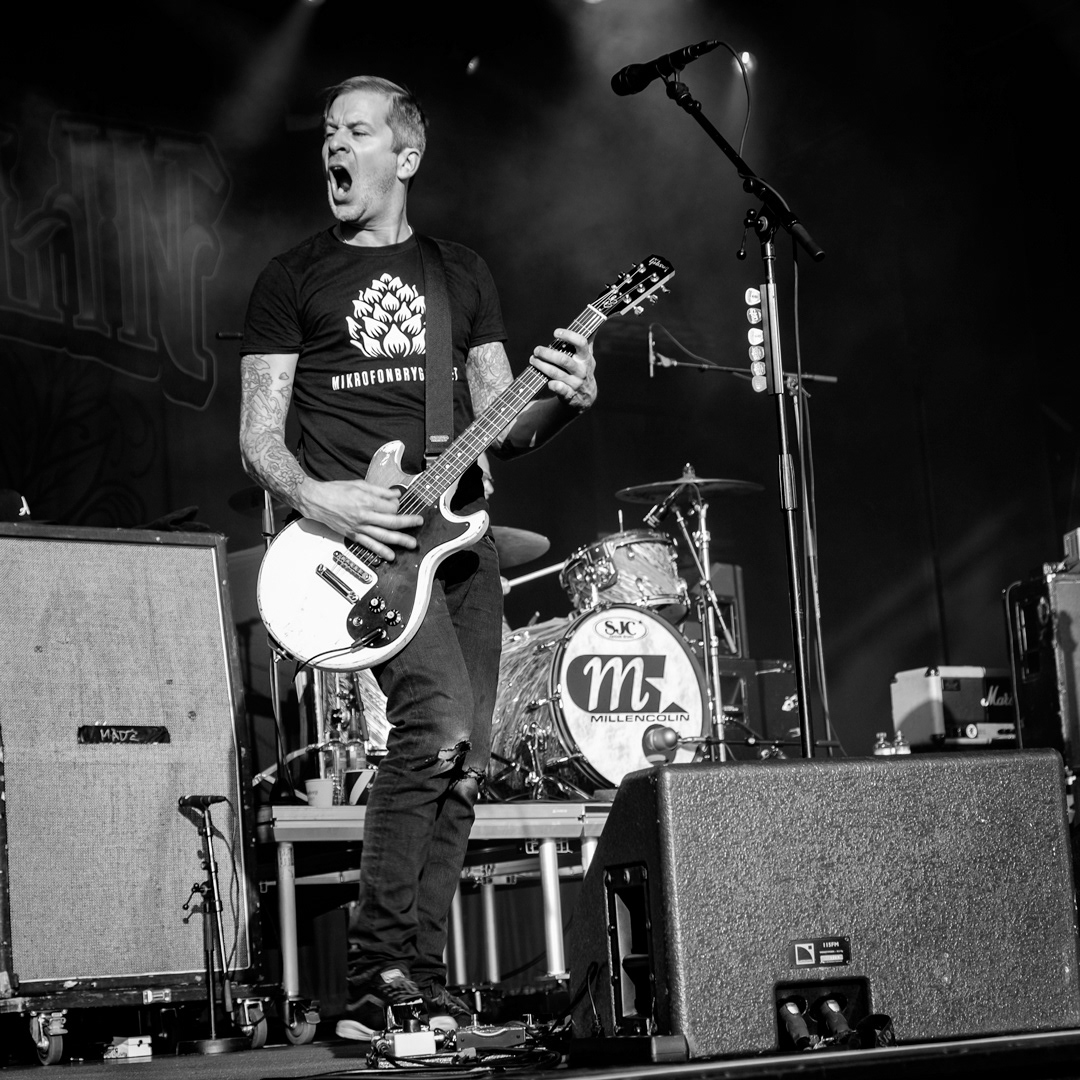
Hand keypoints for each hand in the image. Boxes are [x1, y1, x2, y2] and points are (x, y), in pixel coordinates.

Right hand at [301, 477, 423, 560]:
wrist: (317, 500)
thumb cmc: (335, 491)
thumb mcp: (359, 484)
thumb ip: (380, 490)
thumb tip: (395, 494)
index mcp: (366, 501)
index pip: (390, 507)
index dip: (397, 506)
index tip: (397, 504)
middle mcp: (364, 516)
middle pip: (391, 522)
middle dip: (408, 523)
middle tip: (419, 523)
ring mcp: (358, 527)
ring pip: (383, 536)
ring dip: (399, 540)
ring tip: (411, 544)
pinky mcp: (353, 535)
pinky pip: (369, 545)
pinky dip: (380, 551)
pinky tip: (390, 555)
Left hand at [529, 328, 596, 411]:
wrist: (586, 398)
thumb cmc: (583, 371)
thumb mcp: (588, 357)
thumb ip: (588, 340)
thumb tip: (594, 321)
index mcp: (586, 358)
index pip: (581, 343)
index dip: (569, 336)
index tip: (556, 333)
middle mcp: (581, 370)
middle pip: (564, 360)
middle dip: (547, 354)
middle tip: (536, 349)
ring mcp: (575, 383)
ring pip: (556, 373)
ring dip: (542, 366)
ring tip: (533, 360)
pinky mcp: (569, 395)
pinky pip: (559, 389)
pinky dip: (552, 384)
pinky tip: (545, 380)